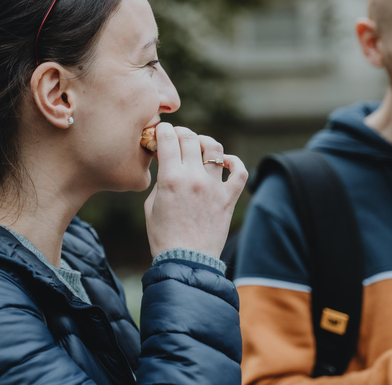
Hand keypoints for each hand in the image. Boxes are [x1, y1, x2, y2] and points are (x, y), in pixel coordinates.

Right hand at [143, 123, 247, 257]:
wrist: (186, 261)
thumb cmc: (163, 236)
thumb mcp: (150, 205)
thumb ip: (160, 180)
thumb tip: (166, 163)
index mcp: (170, 178)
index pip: (168, 138)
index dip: (163, 130)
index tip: (161, 132)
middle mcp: (194, 178)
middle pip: (190, 138)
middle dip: (181, 132)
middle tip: (177, 137)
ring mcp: (214, 187)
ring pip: (215, 148)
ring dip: (205, 141)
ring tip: (199, 146)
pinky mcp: (229, 199)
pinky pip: (240, 173)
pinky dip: (234, 162)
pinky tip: (225, 162)